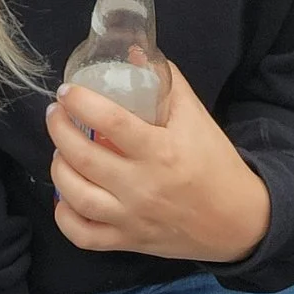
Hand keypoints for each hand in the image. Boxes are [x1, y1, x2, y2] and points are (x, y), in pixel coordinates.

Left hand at [47, 60, 269, 262]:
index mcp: (161, 151)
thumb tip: (134, 52)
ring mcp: (133, 218)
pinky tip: (65, 196)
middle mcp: (142, 186)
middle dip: (59, 130)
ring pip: (77, 197)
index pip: (110, 121)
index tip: (67, 91)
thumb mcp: (197, 117)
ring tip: (59, 151)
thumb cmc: (215, 163)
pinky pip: (84, 236)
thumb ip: (167, 82)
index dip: (81, 102)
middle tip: (55, 114)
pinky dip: (65, 217)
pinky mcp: (129, 241)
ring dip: (58, 169)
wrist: (238, 220)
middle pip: (84, 158)